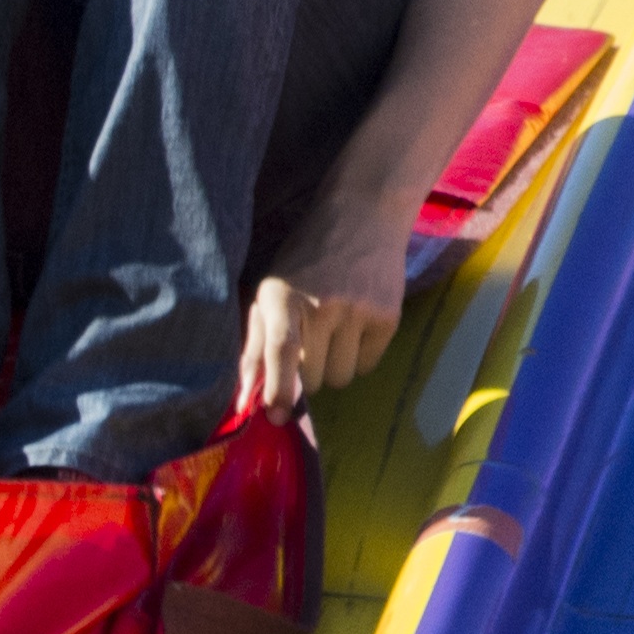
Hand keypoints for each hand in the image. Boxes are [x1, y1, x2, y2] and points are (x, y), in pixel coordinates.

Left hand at [242, 199, 408, 417]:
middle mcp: (321, 304)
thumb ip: (255, 344)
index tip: (275, 416)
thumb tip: (246, 397)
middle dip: (309, 373)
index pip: (281, 351)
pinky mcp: (388, 316)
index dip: (278, 388)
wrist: (364, 216)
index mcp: (282, 297)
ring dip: (335, 367)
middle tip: (311, 344)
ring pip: (343, 377)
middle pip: (314, 377)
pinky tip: (357, 325)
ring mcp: (358, 311)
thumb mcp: (270, 292)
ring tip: (335, 333)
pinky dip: (360, 356)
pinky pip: (369, 365)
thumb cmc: (306, 261)